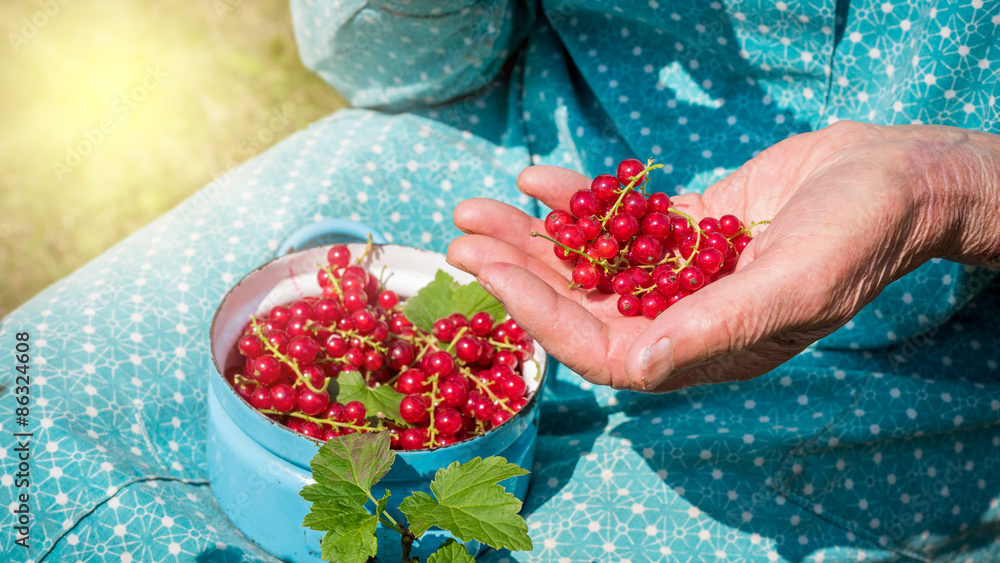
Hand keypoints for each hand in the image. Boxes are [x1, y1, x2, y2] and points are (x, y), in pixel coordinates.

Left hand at [446, 121, 999, 391]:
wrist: (895, 180)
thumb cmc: (857, 237)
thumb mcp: (792, 285)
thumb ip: (712, 328)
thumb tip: (636, 368)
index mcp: (702, 350)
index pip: (601, 348)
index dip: (541, 314)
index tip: (491, 274)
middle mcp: (682, 320)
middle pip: (580, 303)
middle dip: (517, 271)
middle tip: (462, 235)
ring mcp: (680, 276)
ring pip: (589, 263)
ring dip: (532, 237)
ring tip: (477, 207)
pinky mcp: (686, 233)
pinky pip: (618, 224)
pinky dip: (579, 201)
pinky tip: (539, 178)